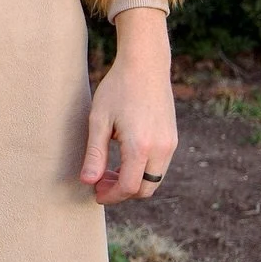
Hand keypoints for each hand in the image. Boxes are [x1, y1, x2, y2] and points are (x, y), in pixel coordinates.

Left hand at [80, 7, 176, 203]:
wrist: (145, 65)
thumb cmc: (117, 89)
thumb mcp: (98, 121)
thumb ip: (94, 154)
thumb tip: (87, 182)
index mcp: (141, 146)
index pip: (129, 187)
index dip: (111, 196)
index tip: (95, 194)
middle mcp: (161, 148)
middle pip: (145, 189)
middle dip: (122, 192)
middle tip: (100, 182)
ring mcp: (170, 143)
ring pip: (155, 179)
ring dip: (133, 182)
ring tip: (109, 171)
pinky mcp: (172, 138)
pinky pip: (160, 166)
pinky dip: (143, 171)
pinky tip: (124, 159)